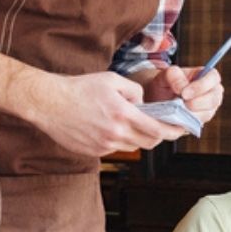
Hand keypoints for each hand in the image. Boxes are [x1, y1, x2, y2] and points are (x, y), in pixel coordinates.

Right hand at [27, 70, 186, 156]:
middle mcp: (115, 134)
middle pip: (149, 142)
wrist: (49, 103)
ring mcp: (104, 145)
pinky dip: (120, 140)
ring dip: (139, 137)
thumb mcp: (112, 80)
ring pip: (132, 146)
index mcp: (123, 115)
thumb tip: (144, 104)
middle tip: (162, 126)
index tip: (181, 129)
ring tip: (133, 123)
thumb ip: (135, 92)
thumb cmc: (80, 88)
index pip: (158, 130)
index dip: (173, 131)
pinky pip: (115, 149)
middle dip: (159, 135)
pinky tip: (111, 127)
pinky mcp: (93, 152)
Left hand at [146, 65, 224, 122]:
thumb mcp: (167, 74)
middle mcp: (213, 92)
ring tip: (177, 109)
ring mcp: (210, 108)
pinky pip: (198, 123)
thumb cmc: (168, 82)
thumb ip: (174, 76)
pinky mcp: (202, 120)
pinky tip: (178, 116)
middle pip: (214, 99)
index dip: (201, 86)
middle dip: (197, 103)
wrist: (161, 97)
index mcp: (208, 75)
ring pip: (207, 114)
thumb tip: (182, 88)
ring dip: (191, 113)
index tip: (184, 94)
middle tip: (182, 104)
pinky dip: (187, 121)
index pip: (213, 77)